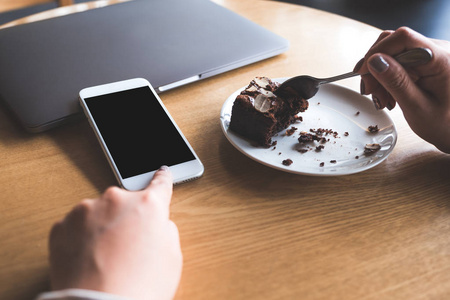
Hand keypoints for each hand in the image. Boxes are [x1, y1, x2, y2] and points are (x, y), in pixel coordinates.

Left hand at [48, 166, 181, 299]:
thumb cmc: (139, 288)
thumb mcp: (172, 258)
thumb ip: (165, 230)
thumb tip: (156, 224)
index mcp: (147, 204)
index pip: (160, 184)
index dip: (162, 179)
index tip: (161, 173)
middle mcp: (115, 200)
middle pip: (125, 203)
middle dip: (127, 219)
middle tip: (129, 248)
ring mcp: (85, 211)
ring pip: (98, 213)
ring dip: (103, 228)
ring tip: (106, 260)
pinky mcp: (61, 226)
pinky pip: (76, 227)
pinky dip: (82, 239)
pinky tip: (90, 261)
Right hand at [354, 27, 449, 152]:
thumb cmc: (442, 123)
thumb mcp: (417, 107)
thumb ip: (397, 82)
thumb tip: (375, 60)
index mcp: (442, 60)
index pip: (404, 39)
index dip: (377, 51)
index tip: (362, 71)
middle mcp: (438, 50)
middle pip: (394, 43)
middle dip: (375, 66)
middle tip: (370, 91)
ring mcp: (430, 54)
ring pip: (392, 52)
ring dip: (378, 74)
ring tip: (381, 97)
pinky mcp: (423, 60)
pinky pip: (397, 60)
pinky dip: (386, 76)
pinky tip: (388, 93)